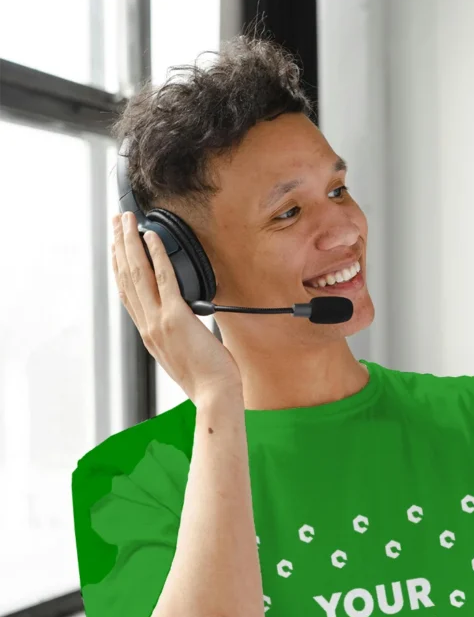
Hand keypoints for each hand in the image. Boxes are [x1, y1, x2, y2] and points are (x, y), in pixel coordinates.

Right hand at [111, 211, 242, 403]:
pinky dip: (157, 256)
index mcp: (149, 334)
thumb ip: (179, 335)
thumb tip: (188, 320)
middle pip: (126, 278)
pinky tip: (153, 237)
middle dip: (120, 246)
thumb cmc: (208, 379)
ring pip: (138, 274)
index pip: (127, 294)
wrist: (214, 396)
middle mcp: (148, 326)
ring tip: (127, 220)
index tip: (117, 247)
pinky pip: (164, 279)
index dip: (119, 267)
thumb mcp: (184, 355)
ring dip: (131, 243)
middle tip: (116, 222)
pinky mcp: (176, 318)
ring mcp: (159, 321)